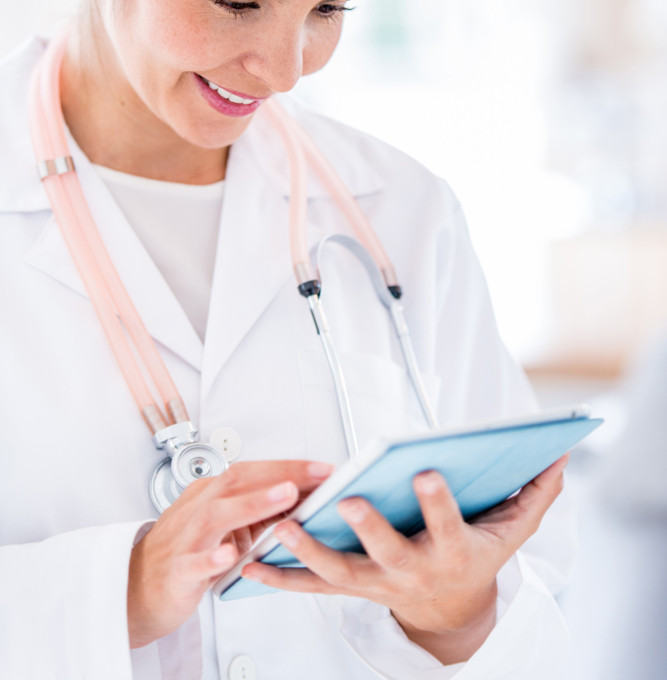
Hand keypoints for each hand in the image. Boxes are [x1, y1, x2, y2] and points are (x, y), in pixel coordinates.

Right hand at [128, 459, 331, 647]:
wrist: (137, 588)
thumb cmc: (186, 552)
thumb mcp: (227, 527)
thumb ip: (259, 511)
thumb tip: (303, 498)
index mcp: (211, 494)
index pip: (254, 471)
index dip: (289, 466)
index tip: (324, 469)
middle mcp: (199, 507)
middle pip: (239, 481)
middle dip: (282, 474)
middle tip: (318, 475)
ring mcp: (187, 538)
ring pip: (218, 514)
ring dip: (254, 503)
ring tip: (286, 497)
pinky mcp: (178, 570)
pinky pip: (194, 562)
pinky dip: (211, 558)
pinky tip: (229, 556)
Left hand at [241, 455, 567, 664]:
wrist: (451, 610)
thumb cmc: (475, 558)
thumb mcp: (514, 528)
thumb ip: (536, 490)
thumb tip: (559, 454)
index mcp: (451, 550)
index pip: (447, 525)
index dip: (437, 502)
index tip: (426, 472)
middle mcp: (411, 570)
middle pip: (387, 553)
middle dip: (369, 529)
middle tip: (349, 501)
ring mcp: (376, 584)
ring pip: (338, 574)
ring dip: (308, 551)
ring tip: (283, 525)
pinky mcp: (348, 588)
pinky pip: (309, 587)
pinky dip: (279, 577)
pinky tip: (252, 563)